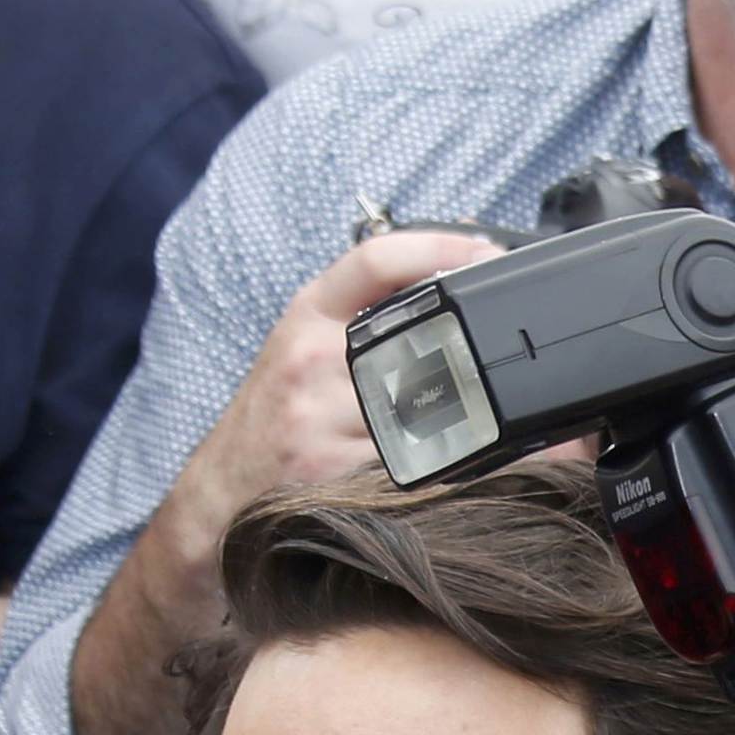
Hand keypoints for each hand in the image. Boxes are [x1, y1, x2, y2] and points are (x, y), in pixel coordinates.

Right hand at [162, 232, 497, 565]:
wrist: (222, 487)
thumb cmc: (277, 410)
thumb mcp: (307, 340)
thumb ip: (366, 308)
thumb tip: (454, 264)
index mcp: (310, 314)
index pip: (377, 259)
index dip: (441, 247)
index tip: (488, 253)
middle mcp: (312, 357)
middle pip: (417, 335)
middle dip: (472, 348)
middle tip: (512, 353)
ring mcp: (318, 414)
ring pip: (424, 405)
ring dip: (475, 414)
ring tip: (502, 417)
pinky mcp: (330, 469)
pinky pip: (412, 462)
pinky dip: (452, 464)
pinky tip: (474, 465)